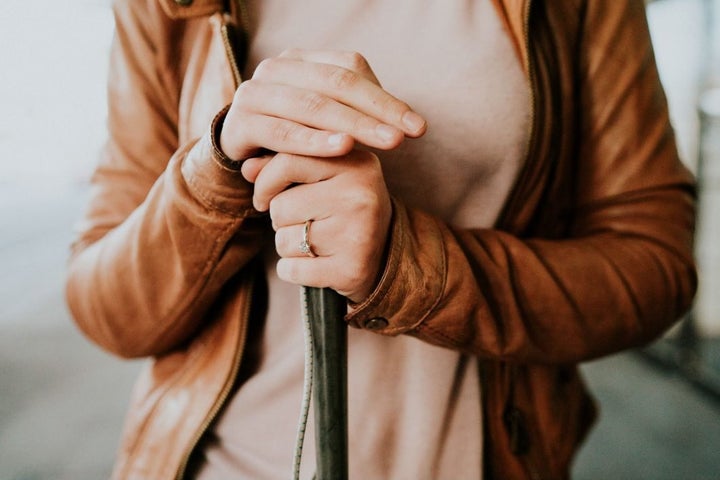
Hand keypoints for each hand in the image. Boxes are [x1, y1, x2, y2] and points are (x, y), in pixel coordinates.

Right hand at [219, 49, 426, 160]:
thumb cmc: (294, 133)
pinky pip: (282, 133)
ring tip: (386, 142)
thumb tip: (409, 124)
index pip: (351, 69)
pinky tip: (343, 148)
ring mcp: (255, 94)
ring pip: (312, 107)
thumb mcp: (327, 119)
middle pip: (335, 84)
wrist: (240, 152)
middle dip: (376, 111)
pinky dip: (314, 141)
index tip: (418, 127)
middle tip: (406, 137)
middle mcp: (276, 69)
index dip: (386, 98)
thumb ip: (359, 112)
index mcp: (302, 60)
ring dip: (353, 125)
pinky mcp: (240, 124)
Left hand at [243, 149, 391, 302]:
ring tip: (315, 242)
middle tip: (306, 222)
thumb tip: (246, 167)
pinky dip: (293, 270)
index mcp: (357, 164)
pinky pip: (291, 270)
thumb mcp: (322, 177)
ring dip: (288, 245)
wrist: (385, 256)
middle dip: (281, 219)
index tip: (265, 196)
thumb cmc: (344, 208)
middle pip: (281, 206)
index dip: (266, 182)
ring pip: (283, 240)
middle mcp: (361, 196)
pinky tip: (315, 265)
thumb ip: (283, 165)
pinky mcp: (351, 269)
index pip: (288, 162)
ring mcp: (359, 234)